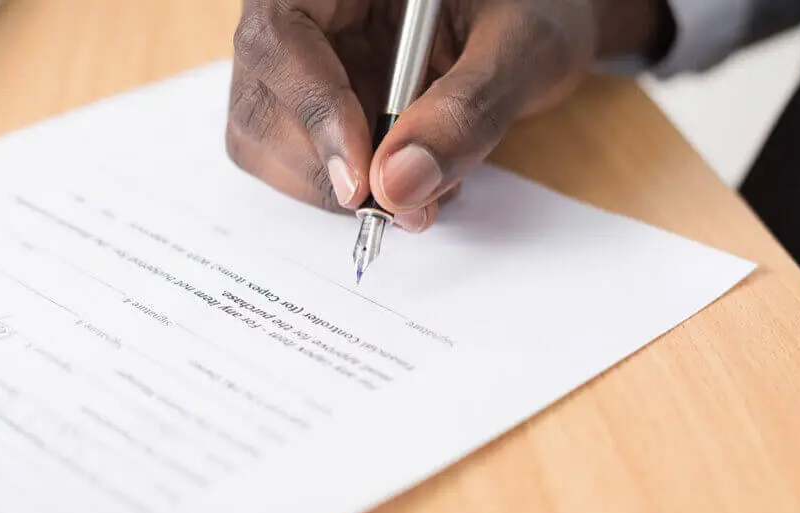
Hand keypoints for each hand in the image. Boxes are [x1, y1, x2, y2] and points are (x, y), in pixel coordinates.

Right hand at [227, 0, 665, 231]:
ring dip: (333, 188)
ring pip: (265, 139)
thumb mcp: (522, 46)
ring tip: (420, 189)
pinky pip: (298, 160)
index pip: (281, 35)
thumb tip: (399, 187)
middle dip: (324, 168)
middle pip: (260, 97)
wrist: (539, 21)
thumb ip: (467, 109)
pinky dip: (347, 190)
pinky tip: (406, 178)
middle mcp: (306, 11)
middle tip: (402, 206)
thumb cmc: (535, 9)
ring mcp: (303, 61)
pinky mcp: (312, 104)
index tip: (361, 183)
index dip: (314, 112)